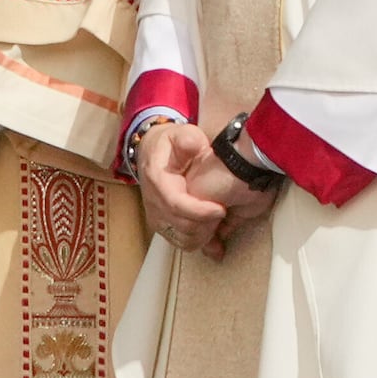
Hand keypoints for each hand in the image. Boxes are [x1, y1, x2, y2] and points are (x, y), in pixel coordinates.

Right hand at [132, 115, 272, 260]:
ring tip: (220, 223)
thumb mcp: (180, 134)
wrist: (151, 153)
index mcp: (157, 180)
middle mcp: (153, 202)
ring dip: (205, 236)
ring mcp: (156, 217)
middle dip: (207, 225)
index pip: (176, 204)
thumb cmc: (170, 145)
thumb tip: (193, 145)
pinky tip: (215, 239)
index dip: (200, 211)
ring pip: (182, 239)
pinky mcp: (163, 226)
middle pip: (182, 226)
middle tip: (226, 213)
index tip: (221, 209)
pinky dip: (200, 243)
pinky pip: (182, 243)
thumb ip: (188, 139)